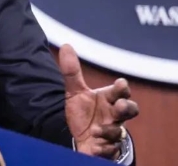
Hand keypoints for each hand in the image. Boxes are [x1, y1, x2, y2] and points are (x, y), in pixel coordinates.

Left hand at [59, 44, 138, 158]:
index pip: (120, 92)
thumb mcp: (75, 92)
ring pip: (118, 132)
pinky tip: (95, 148)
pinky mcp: (105, 149)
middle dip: (126, 108)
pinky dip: (104, 149)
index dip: (122, 88)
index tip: (120, 84)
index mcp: (108, 100)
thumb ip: (71, 71)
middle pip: (129, 110)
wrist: (79, 137)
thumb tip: (66, 45)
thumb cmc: (83, 112)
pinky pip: (110, 151)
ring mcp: (111, 133)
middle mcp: (113, 116)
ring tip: (94, 130)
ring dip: (108, 131)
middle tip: (118, 106)